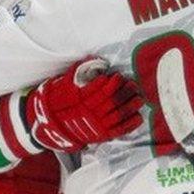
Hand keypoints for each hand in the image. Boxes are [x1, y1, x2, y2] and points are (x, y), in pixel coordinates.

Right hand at [25, 57, 144, 152]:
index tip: (118, 76)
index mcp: (81, 100)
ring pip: (118, 115)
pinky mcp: (102, 135)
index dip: (112, 82)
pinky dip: (130, 124)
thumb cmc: (60, 104)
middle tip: (133, 85)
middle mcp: (90, 113)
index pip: (101, 89)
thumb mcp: (65, 85)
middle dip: (125, 92)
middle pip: (112, 101)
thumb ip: (77, 72)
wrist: (54, 126)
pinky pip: (119, 130)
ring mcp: (97, 125)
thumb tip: (92, 58)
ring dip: (130, 106)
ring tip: (139, 98)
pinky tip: (138, 116)